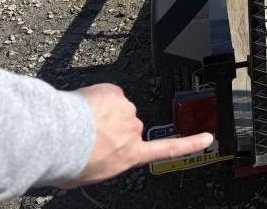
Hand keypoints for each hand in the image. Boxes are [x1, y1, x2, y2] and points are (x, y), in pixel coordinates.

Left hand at [62, 83, 213, 186]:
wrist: (59, 138)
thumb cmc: (70, 161)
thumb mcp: (88, 174)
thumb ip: (102, 163)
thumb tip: (96, 158)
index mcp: (130, 154)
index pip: (168, 149)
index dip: (190, 144)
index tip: (207, 138)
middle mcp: (133, 131)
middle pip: (129, 127)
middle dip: (112, 128)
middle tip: (87, 135)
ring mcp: (126, 110)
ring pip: (117, 108)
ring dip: (102, 112)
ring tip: (81, 123)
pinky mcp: (114, 92)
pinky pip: (107, 93)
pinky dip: (96, 98)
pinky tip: (83, 108)